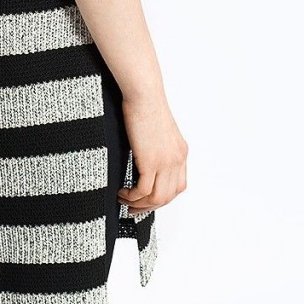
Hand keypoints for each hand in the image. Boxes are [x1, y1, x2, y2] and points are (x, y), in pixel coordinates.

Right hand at [116, 93, 188, 216]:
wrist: (144, 95)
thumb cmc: (146, 106)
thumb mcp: (158, 131)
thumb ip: (157, 147)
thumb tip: (144, 160)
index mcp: (180, 152)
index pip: (178, 186)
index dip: (162, 197)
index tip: (147, 200)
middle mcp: (177, 160)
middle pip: (168, 196)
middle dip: (149, 207)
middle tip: (133, 208)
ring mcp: (166, 162)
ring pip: (157, 198)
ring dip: (139, 205)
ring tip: (124, 201)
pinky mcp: (152, 162)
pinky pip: (144, 191)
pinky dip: (132, 197)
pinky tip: (123, 192)